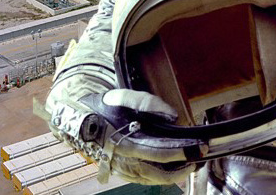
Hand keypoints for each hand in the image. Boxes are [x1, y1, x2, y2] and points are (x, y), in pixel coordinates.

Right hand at [42, 77, 194, 184]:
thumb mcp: (123, 96)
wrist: (78, 118)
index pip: (157, 152)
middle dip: (180, 169)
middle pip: (156, 173)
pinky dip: (159, 177)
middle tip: (198, 160)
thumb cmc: (103, 106)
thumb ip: (148, 102)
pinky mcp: (120, 171)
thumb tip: (172, 115)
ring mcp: (121, 168)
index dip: (178, 152)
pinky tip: (172, 170)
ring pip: (150, 179)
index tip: (196, 148)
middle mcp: (122, 160)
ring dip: (172, 176)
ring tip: (190, 166)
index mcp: (123, 141)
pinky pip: (143, 179)